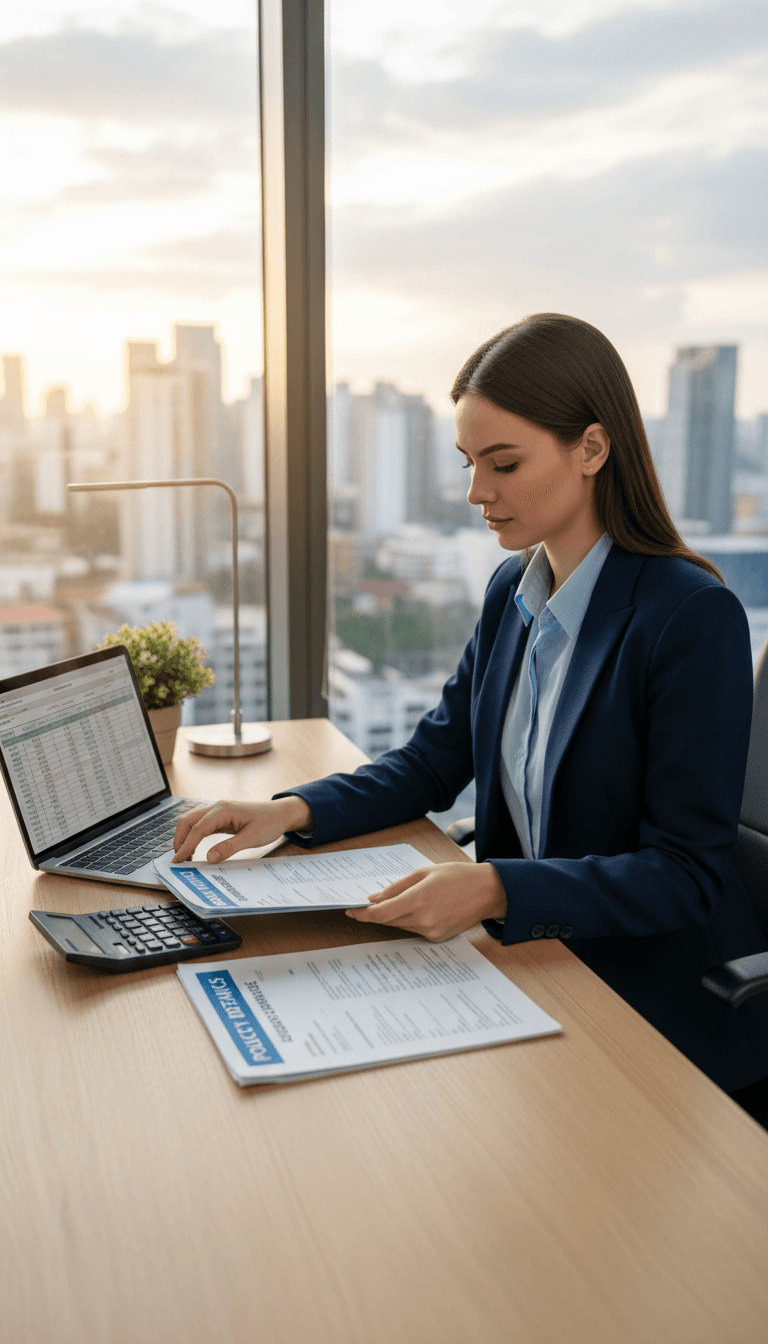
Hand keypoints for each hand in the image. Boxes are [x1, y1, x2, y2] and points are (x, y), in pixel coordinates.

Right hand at [172, 796, 313, 862]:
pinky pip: (200, 825)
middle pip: (187, 821)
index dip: (185, 846)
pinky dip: (193, 836)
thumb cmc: (269, 823)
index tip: (177, 861)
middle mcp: (216, 807)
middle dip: (179, 840)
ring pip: (191, 821)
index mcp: (223, 810)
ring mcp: (217, 811)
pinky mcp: (220, 817)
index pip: (197, 829)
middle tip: (178, 861)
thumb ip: (229, 848)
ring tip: (184, 857)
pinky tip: (194, 850)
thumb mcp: (252, 838)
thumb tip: (209, 858)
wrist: (280, 813)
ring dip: (185, 838)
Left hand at [346, 861, 506, 941]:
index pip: (381, 914)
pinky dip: (410, 920)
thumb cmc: (458, 877)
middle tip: (367, 904)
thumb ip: (397, 887)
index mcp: (418, 899)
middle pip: (388, 921)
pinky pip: (414, 930)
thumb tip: (375, 898)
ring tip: (400, 901)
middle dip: (377, 913)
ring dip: (394, 916)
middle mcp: (423, 919)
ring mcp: (431, 931)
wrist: (488, 892)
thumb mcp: (425, 872)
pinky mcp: (438, 938)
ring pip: (400, 925)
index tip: (351, 911)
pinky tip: (420, 908)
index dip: (363, 914)